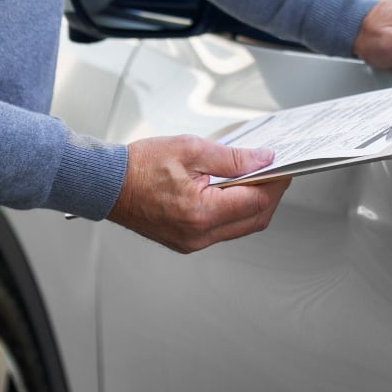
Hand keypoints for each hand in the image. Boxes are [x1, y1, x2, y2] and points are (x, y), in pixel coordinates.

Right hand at [107, 135, 290, 253]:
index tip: (284, 166)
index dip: (275, 183)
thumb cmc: (140, 166)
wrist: (106, 185)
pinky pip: (223, 229)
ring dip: (253, 203)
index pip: (256, 201)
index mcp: (201, 212)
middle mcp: (199, 234)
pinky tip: (233, 191)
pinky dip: (234, 211)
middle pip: (254, 219)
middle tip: (275, 171)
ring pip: (241, 227)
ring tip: (255, 177)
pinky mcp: (187, 242)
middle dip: (270, 195)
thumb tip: (263, 160)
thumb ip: (232, 158)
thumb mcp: (191, 149)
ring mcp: (192, 242)